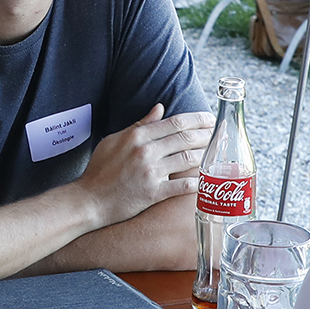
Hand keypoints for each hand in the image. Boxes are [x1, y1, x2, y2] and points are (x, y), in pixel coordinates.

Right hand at [75, 105, 215, 225]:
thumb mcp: (114, 140)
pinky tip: (207, 179)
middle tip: (220, 132)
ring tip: (216, 152)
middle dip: (207, 134)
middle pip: (185, 138)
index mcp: (137, 136)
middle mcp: (146, 152)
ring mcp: (150, 173)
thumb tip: (160, 108)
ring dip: (206, 154)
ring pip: (187, 159)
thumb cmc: (99, 169)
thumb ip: (140, 125)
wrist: (89, 200)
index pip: (175, 122)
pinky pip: (182, 186)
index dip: (197, 119)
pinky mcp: (153, 193)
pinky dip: (197, 182)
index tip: (210, 118)